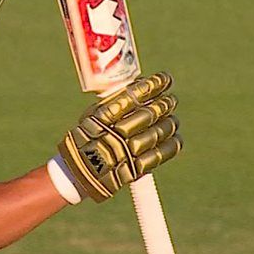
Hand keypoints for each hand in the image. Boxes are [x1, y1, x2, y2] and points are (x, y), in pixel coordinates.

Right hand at [56, 72, 182, 201]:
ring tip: (173, 118)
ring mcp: (125, 153)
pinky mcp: (133, 170)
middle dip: (164, 104)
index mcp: (102, 117)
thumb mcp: (92, 116)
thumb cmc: (87, 138)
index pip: (133, 96)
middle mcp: (115, 134)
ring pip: (156, 134)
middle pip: (147, 115)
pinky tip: (176, 137)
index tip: (165, 79)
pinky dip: (170, 145)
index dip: (152, 86)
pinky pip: (158, 156)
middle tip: (171, 99)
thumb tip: (141, 83)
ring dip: (169, 123)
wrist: (77, 174)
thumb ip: (114, 102)